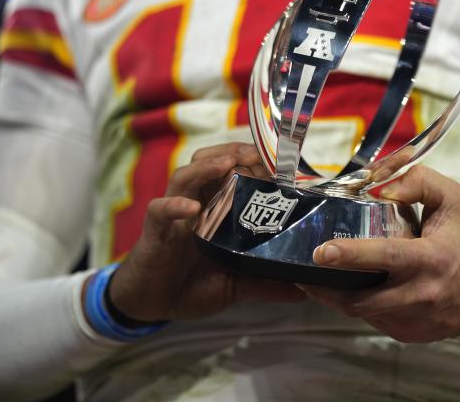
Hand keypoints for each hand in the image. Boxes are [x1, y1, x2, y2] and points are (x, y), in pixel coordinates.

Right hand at [104, 142, 304, 322]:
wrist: (153, 306)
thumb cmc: (193, 285)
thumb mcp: (237, 285)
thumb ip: (267, 283)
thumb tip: (305, 289)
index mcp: (217, 209)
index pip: (235, 172)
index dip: (255, 163)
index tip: (280, 164)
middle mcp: (196, 204)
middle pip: (210, 161)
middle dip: (234, 153)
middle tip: (257, 155)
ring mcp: (174, 214)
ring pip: (185, 175)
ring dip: (206, 167)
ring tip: (227, 165)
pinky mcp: (155, 230)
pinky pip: (161, 210)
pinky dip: (175, 206)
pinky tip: (191, 209)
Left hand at [301, 165, 459, 342]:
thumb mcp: (452, 200)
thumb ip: (420, 182)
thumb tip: (382, 188)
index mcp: (430, 259)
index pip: (386, 258)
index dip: (352, 255)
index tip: (323, 252)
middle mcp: (420, 294)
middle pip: (362, 299)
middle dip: (326, 288)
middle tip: (304, 271)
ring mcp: (413, 319)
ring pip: (362, 313)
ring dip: (336, 297)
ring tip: (316, 280)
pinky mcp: (407, 333)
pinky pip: (372, 320)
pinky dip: (358, 305)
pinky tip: (350, 289)